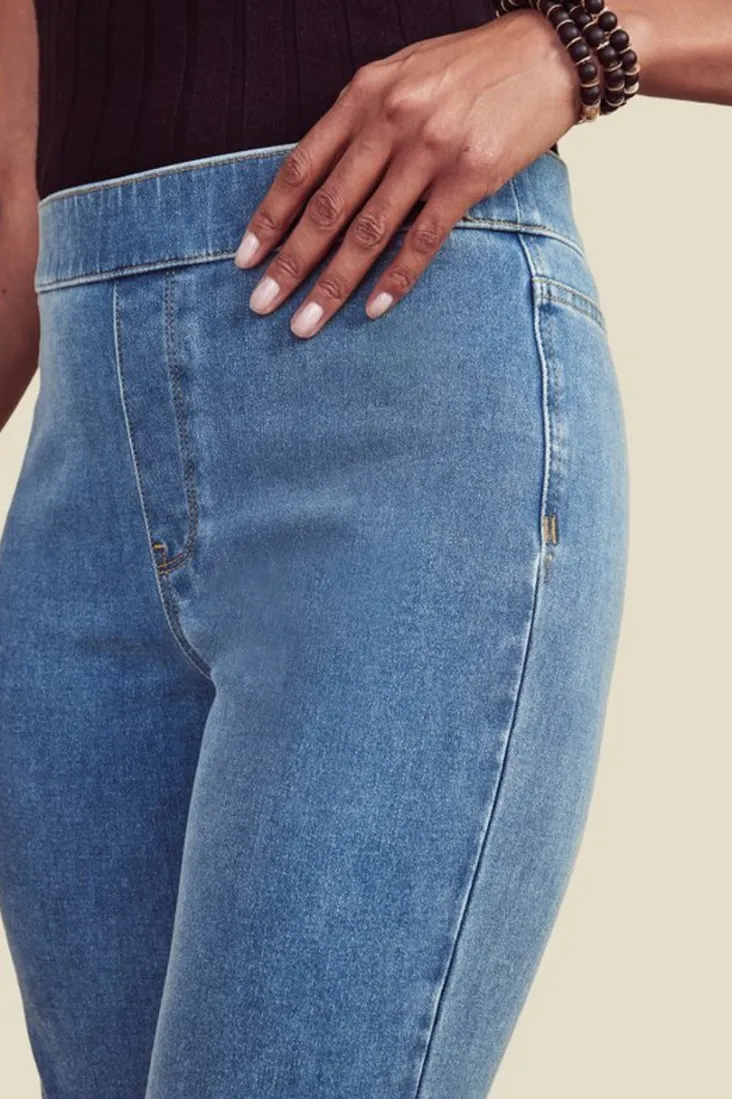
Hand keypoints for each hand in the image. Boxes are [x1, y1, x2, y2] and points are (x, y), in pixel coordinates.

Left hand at [234, 10, 582, 338]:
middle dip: (289, 263)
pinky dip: (395, 279)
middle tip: (261, 305)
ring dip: (332, 284)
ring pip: (368, 231)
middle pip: (326, 208)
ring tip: (305, 323)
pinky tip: (371, 309)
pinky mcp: (470, 176)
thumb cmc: (470, 68)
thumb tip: (322, 180)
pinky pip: (424, 240)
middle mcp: (390, 122)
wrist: (547, 51)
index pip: (301, 168)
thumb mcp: (401, 76)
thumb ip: (360, 123)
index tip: (245, 258)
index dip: (269, 217)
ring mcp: (430, 151)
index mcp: (364, 95)